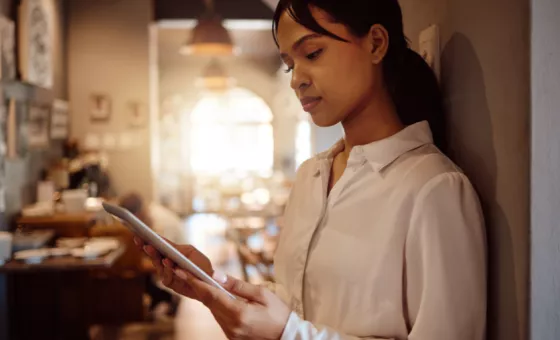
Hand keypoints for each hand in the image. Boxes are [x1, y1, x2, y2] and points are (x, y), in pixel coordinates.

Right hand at [134, 237, 213, 299]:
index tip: (139, 234)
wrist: (210, 280)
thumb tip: (162, 242)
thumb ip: (176, 248)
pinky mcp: (171, 284)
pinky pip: (166, 277)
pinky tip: (168, 263)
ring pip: (158, 266)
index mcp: (170, 253)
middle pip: (154, 255)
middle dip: (148, 249)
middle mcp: (165, 263)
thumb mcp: (189, 252)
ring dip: (157, 259)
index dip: (147, 240)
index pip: (157, 246)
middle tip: (144, 243)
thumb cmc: (200, 264)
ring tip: (155, 251)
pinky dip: (168, 270)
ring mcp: (167, 274)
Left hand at [175, 269, 290, 339]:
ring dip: (205, 295)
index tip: (181, 270)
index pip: (210, 295)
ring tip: (197, 279)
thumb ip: (237, 285)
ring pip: (212, 310)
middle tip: (183, 270)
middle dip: (195, 285)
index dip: (194, 281)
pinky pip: (219, 317)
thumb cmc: (279, 313)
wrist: (287, 336)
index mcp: (239, 313)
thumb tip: (216, 274)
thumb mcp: (262, 293)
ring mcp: (230, 333)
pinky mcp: (231, 336)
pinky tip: (214, 295)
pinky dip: (215, 305)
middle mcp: (231, 326)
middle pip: (207, 302)